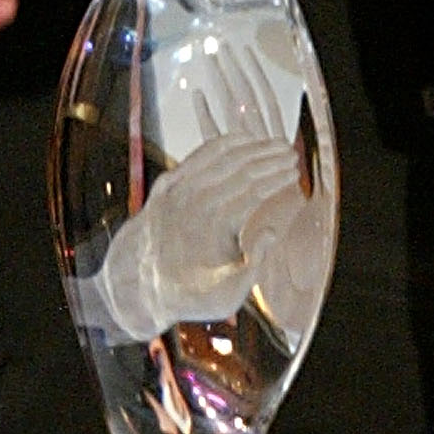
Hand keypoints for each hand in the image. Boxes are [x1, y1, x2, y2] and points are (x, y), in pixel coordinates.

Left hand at [92, 44, 328, 344]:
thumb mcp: (228, 294)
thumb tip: (272, 231)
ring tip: (273, 145)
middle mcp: (197, 201)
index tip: (295, 171)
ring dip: (251, 148)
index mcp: (216, 226)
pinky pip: (199, 155)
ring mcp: (179, 188)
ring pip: (222, 158)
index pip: (255, 190)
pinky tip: (241, 139)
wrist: (137, 283)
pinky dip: (222, 143)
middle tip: (291, 153)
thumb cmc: (189, 292)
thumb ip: (255, 264)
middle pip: (242, 169)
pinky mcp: (168, 183)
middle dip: (270, 158)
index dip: (278, 178)